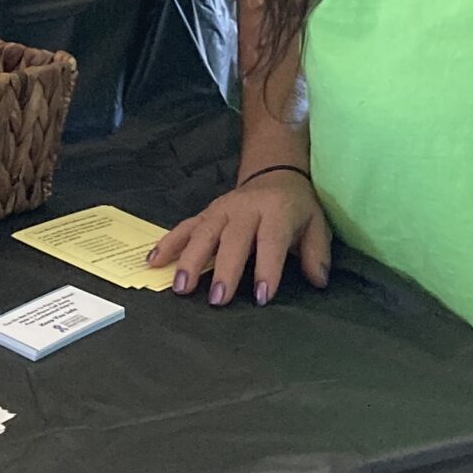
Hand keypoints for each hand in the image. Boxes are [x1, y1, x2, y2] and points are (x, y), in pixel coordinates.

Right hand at [149, 171, 330, 307]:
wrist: (275, 173)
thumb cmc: (297, 206)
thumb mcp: (316, 224)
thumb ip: (316, 253)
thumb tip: (318, 281)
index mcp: (276, 211)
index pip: (271, 240)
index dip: (267, 268)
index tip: (262, 296)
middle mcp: (245, 209)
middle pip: (233, 240)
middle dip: (224, 270)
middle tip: (216, 300)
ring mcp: (221, 210)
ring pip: (203, 233)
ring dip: (190, 260)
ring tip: (181, 287)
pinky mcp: (206, 213)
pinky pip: (184, 227)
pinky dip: (167, 243)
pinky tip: (153, 262)